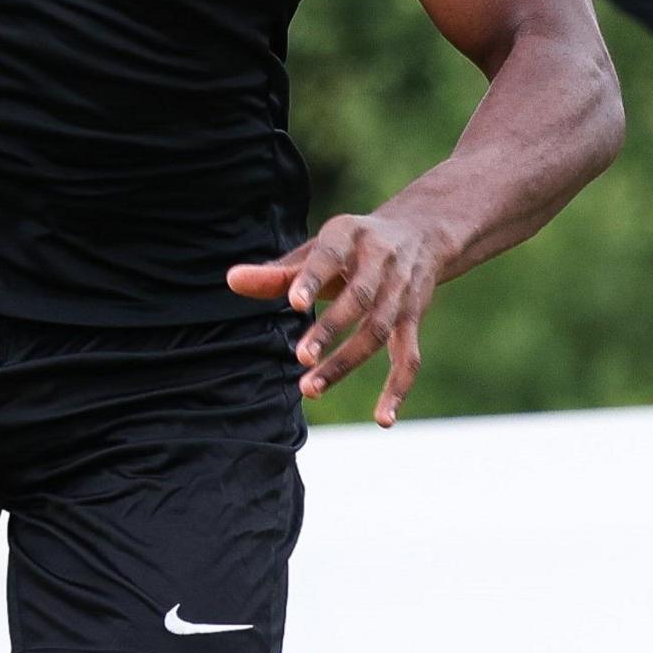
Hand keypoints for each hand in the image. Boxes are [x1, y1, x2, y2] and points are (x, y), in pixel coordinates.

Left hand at [228, 213, 444, 425]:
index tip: (294, 302)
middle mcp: (381, 262)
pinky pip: (409, 357)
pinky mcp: (413, 319)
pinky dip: (398, 388)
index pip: (331, 257)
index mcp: (350, 236)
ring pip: (378, 331)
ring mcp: (401, 293)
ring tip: (310, 388)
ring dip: (347, 362)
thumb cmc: (351, 248)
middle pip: (359, 299)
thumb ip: (277, 273)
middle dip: (331, 329)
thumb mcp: (316, 250)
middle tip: (301, 357)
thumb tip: (231, 281)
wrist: (421, 233)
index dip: (313, 279)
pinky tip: (383, 419)